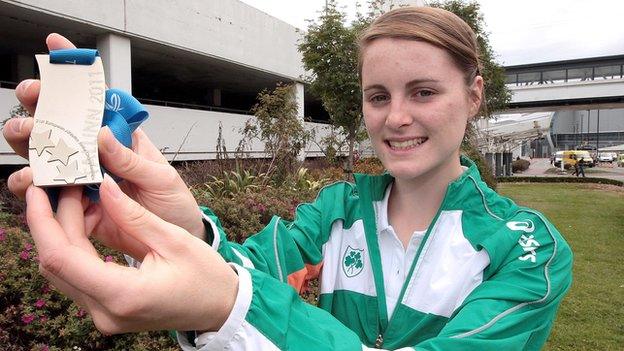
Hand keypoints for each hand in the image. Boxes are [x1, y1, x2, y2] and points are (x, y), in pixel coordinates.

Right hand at [4, 34, 206, 257]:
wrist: (172, 244)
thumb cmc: (173, 203)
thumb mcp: (161, 179)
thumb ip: (132, 161)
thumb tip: (100, 136)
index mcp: (120, 137)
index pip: (96, 100)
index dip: (74, 73)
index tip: (55, 47)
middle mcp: (95, 154)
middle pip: (58, 122)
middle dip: (40, 106)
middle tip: (36, 102)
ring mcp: (81, 179)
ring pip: (42, 155)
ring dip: (30, 145)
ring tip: (34, 146)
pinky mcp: (72, 208)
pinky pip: (44, 194)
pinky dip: (33, 188)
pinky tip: (38, 184)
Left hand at [25, 176, 237, 333]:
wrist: (220, 308)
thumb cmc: (205, 277)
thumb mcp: (173, 239)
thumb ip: (133, 214)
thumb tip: (102, 185)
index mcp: (123, 294)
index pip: (61, 257)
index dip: (42, 221)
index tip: (39, 191)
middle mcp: (105, 311)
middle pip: (56, 263)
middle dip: (52, 220)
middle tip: (65, 186)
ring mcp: (103, 315)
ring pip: (63, 270)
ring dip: (63, 233)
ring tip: (78, 199)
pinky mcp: (106, 311)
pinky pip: (78, 276)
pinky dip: (76, 247)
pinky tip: (88, 222)